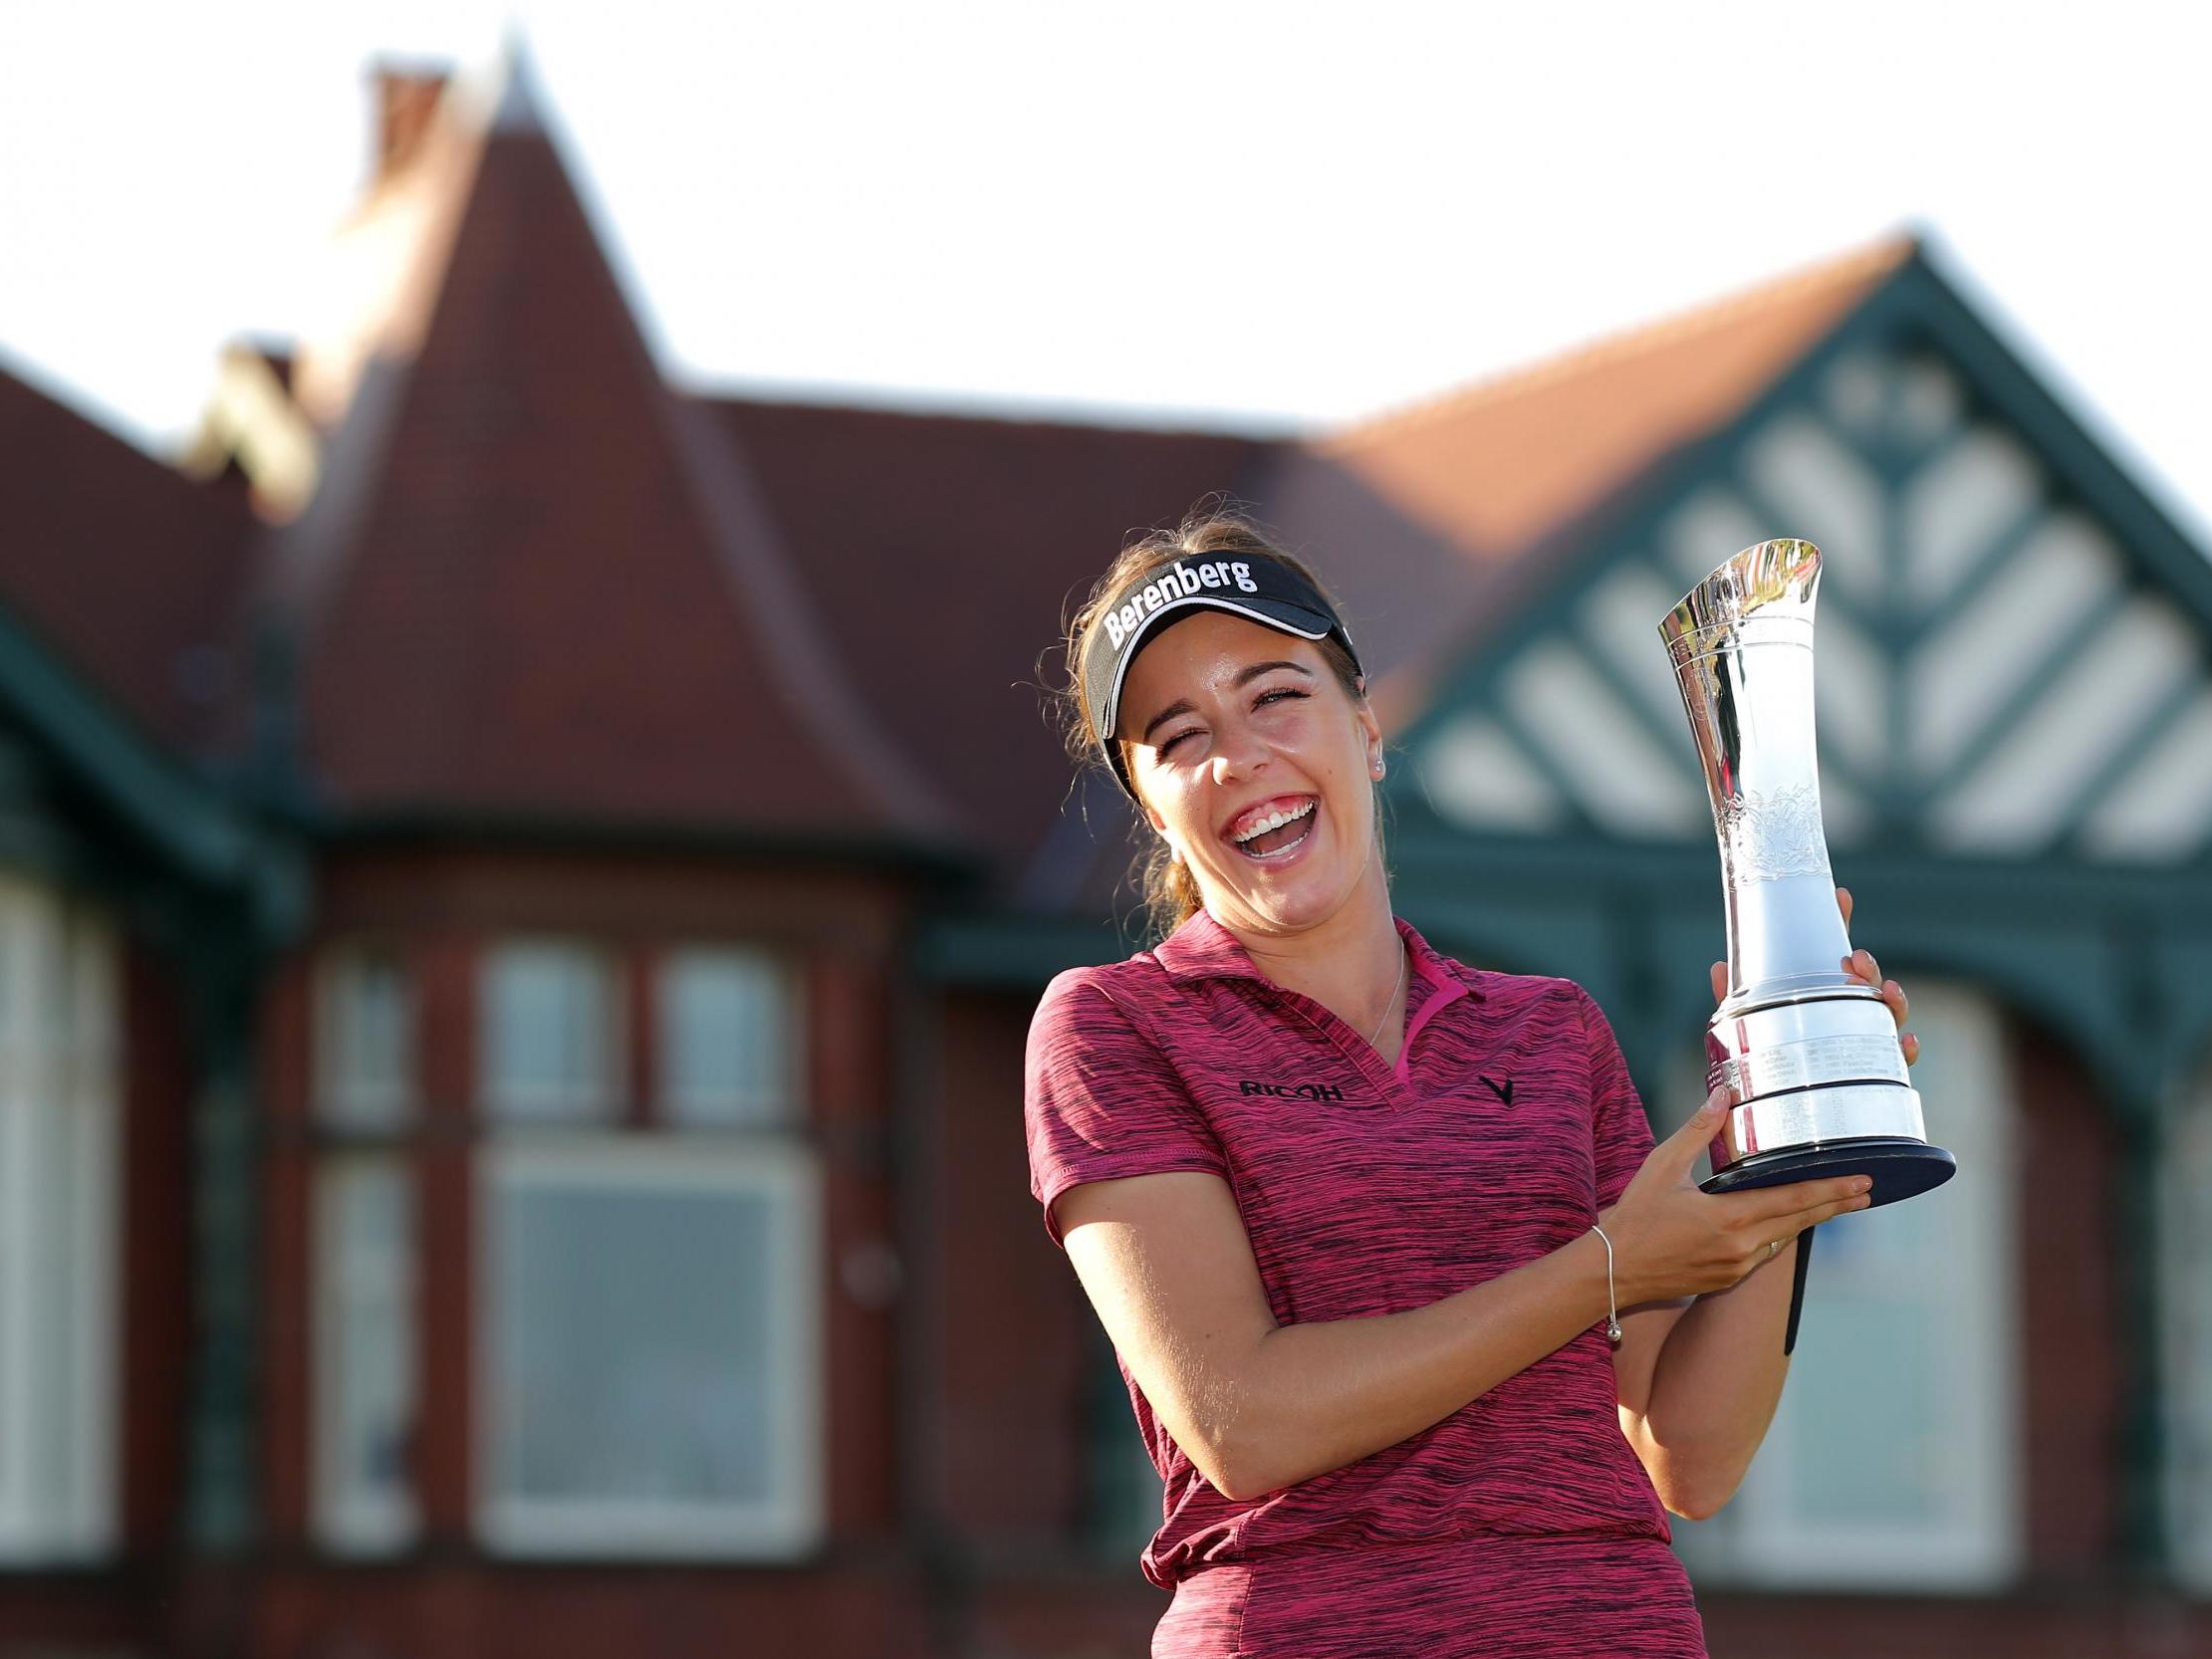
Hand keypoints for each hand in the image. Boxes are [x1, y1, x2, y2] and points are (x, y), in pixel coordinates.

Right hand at [1599, 1083, 1872, 1302]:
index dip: (1832, 1191)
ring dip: (1810, 1220)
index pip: (1794, 1201)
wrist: (1611, 1270)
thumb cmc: (1634, 1216)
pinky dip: (1780, 1234)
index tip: (1862, 1182)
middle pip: (1801, 1222)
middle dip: (1835, 1205)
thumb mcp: (1662, 1165)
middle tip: (1866, 1192)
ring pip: (1785, 1239)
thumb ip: (1697, 1130)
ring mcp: (1736, 1266)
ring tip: (1834, 1204)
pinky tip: (1785, 1223)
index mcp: (1730, 1218)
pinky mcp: (1726, 1278)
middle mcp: (1741, 1247)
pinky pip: (1764, 1253)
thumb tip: (1723, 1094)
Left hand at [1708, 883, 1918, 1066]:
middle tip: (1856, 959)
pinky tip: (1907, 1042)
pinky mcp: (1874, 1073)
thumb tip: (1719, 967)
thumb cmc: (1769, 1064)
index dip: (1839, 924)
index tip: (1839, 897)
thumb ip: (1737, 1000)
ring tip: (1886, 991)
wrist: (1783, 1115)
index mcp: (1820, 996)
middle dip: (1868, 967)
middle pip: (1868, 982)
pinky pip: (1899, 1062)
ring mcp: (1865, 1041)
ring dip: (1892, 999)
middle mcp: (1847, 1014)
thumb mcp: (1747, 1028)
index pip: (1833, 956)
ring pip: (1890, 1015)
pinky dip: (1908, 1049)